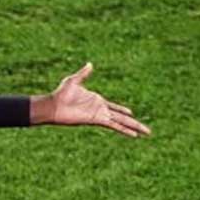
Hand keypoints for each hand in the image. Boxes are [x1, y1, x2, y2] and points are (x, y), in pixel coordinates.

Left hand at [33, 63, 150, 136]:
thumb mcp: (74, 80)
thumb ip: (83, 74)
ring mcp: (100, 115)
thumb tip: (90, 64)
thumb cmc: (61, 94)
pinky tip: (133, 135)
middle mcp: (101, 110)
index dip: (123, 110)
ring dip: (134, 127)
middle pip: (122, 117)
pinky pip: (114, 125)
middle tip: (146, 129)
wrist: (53, 105)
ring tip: (146, 133)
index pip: (114, 107)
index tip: (131, 113)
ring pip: (121, 122)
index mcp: (97, 101)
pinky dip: (123, 129)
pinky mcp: (97, 120)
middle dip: (134, 123)